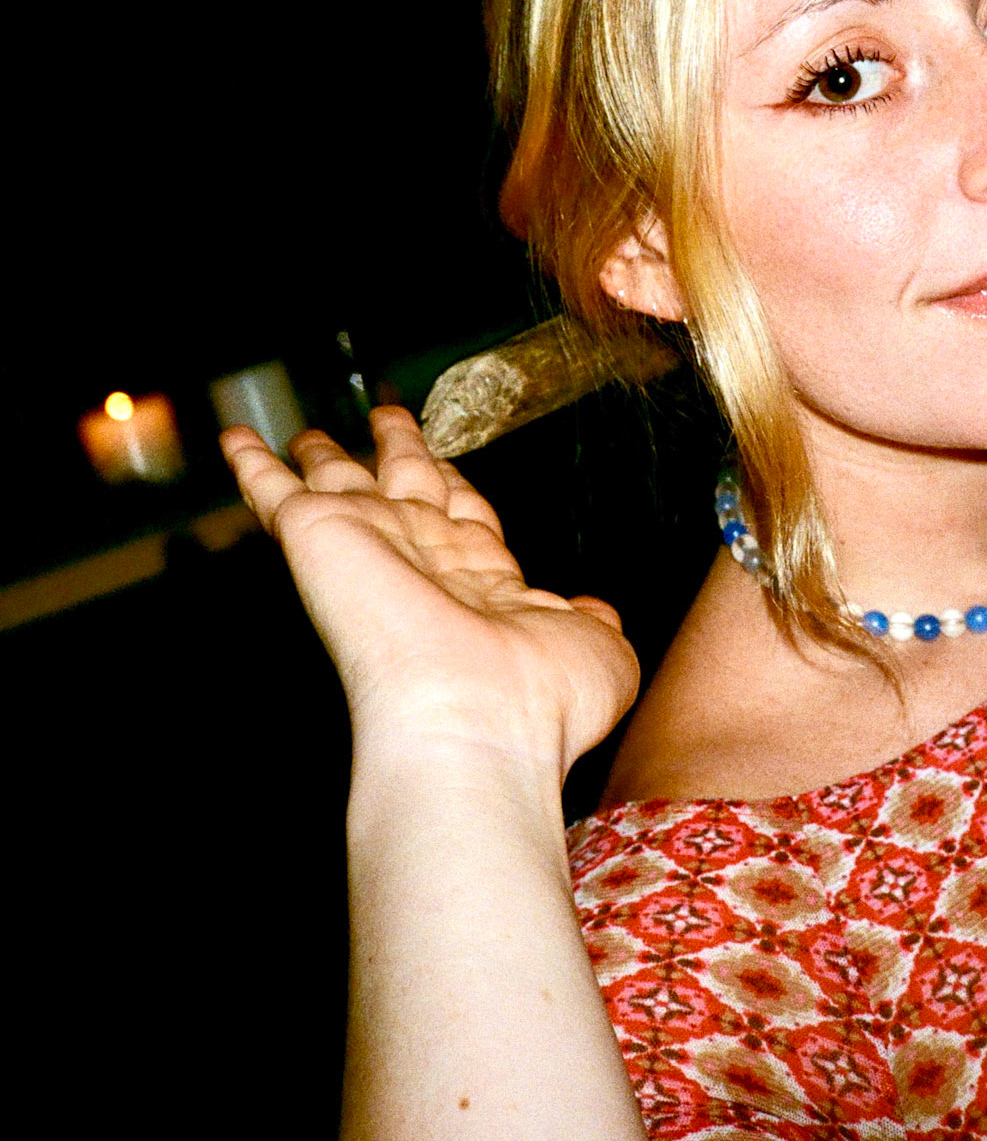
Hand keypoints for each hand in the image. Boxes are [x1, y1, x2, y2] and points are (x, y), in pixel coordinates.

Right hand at [220, 407, 639, 780]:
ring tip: (310, 433)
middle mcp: (424, 563)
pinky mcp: (320, 539)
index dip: (457, 488)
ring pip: (345, 484)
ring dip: (328, 456)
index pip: (466, 520)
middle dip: (401, 451)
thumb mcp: (596, 651)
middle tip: (387, 418)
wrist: (475, 722)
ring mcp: (371, 548)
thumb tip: (595, 609)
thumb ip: (592, 621)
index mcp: (484, 584)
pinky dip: (253, 467)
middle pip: (408, 488)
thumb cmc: (539, 702)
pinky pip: (277, 493)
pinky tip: (237, 439)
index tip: (449, 463)